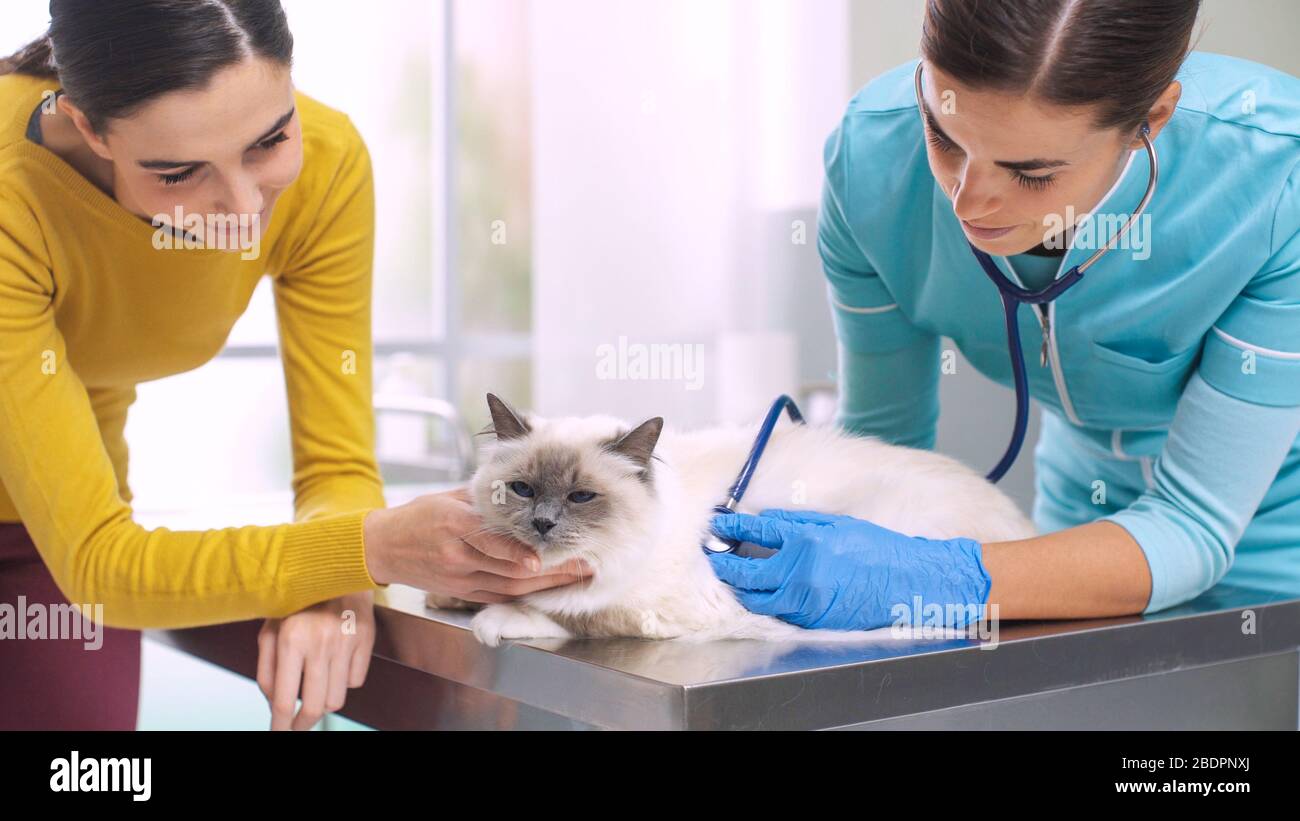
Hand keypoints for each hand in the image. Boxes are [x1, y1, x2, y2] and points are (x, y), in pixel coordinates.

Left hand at [256, 589, 374, 730]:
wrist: (336, 567)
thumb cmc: (297, 601)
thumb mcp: (270, 630)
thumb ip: (266, 670)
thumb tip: (276, 704)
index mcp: (291, 639)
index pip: (285, 699)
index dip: (281, 725)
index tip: (279, 733)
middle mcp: (320, 643)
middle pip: (315, 706)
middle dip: (304, 724)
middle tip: (298, 726)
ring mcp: (347, 642)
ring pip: (337, 698)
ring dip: (323, 701)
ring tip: (315, 689)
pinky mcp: (366, 640)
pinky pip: (356, 680)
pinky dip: (344, 681)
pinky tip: (335, 664)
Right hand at [362, 488, 593, 601]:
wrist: (382, 547)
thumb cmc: (418, 516)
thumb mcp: (448, 497)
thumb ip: (484, 495)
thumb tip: (520, 483)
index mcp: (453, 524)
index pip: (489, 542)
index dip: (516, 553)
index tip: (541, 557)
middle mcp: (457, 555)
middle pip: (509, 569)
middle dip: (551, 570)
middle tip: (583, 564)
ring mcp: (459, 578)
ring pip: (509, 587)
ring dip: (546, 585)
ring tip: (576, 576)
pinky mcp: (461, 592)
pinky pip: (498, 595)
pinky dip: (526, 593)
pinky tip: (549, 588)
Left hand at [707, 508, 989, 630]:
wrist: (908, 583)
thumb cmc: (878, 550)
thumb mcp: (838, 525)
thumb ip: (798, 524)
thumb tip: (765, 521)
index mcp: (807, 543)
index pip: (757, 534)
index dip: (733, 528)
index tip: (719, 524)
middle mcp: (801, 575)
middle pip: (747, 573)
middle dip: (726, 564)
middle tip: (716, 554)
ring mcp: (805, 602)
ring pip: (757, 599)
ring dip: (741, 587)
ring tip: (732, 575)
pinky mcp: (812, 621)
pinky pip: (778, 611)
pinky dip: (765, 601)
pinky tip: (761, 591)